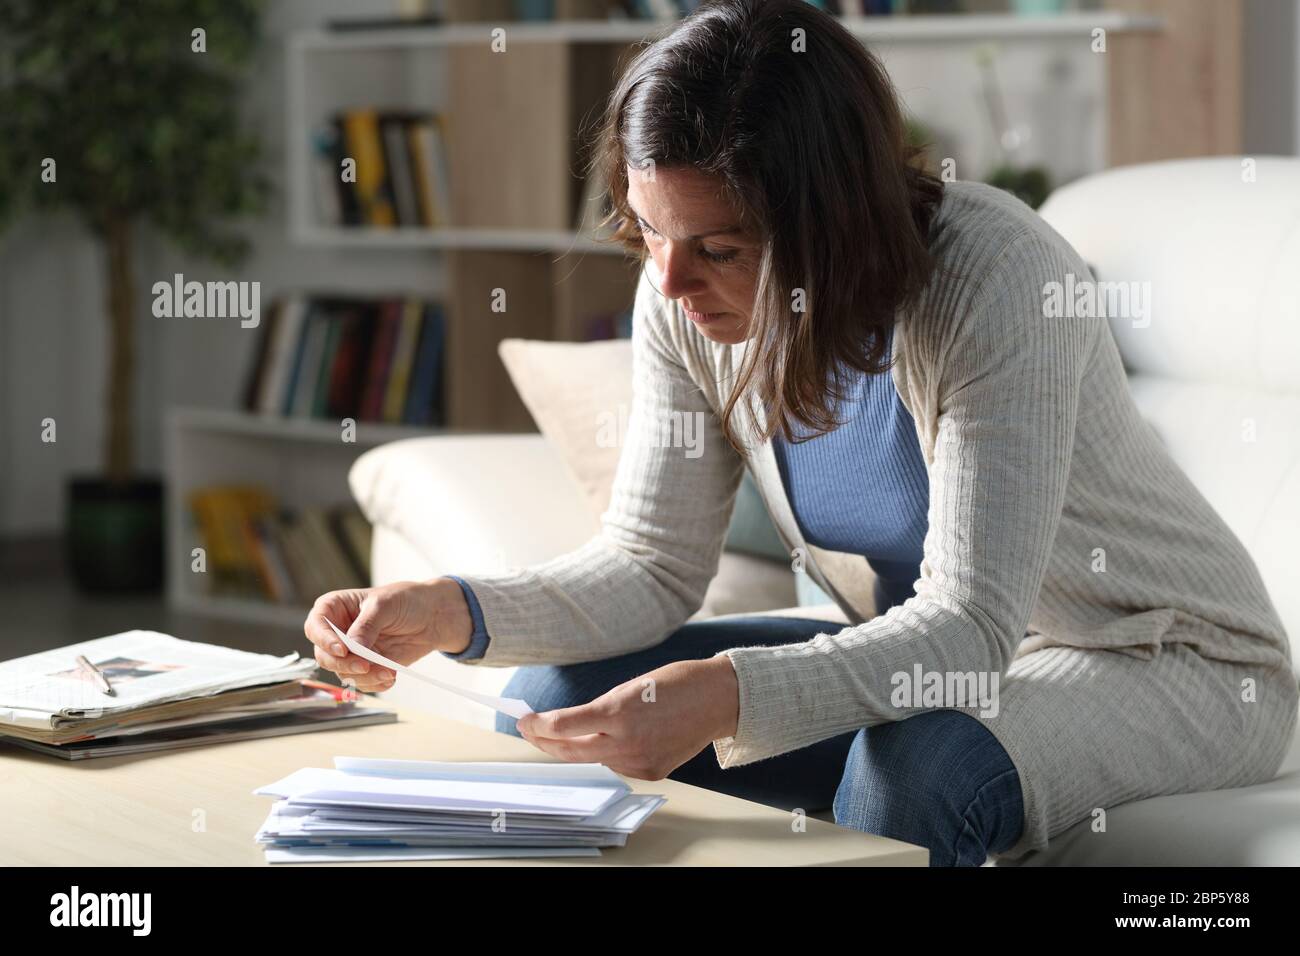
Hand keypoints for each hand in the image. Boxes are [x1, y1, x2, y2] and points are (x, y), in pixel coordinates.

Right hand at [303, 579, 472, 692]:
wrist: (431, 616)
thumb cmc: (406, 600)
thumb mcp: (385, 605)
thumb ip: (366, 626)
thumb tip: (352, 648)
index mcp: (335, 608)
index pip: (316, 626)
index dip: (324, 640)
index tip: (342, 649)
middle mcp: (338, 632)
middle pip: (324, 655)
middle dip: (345, 664)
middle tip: (365, 665)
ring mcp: (351, 652)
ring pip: (343, 673)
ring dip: (364, 677)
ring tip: (388, 672)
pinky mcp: (367, 666)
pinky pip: (362, 682)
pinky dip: (375, 684)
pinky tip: (390, 677)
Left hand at [515, 656, 739, 779]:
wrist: (718, 699)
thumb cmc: (677, 683)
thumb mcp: (631, 686)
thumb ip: (602, 709)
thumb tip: (571, 724)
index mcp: (619, 712)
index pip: (564, 726)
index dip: (538, 725)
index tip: (524, 720)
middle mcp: (627, 741)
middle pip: (571, 750)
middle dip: (546, 741)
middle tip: (530, 731)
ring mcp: (640, 761)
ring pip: (594, 760)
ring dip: (573, 748)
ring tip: (559, 737)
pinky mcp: (652, 772)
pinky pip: (617, 766)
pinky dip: (606, 754)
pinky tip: (603, 742)